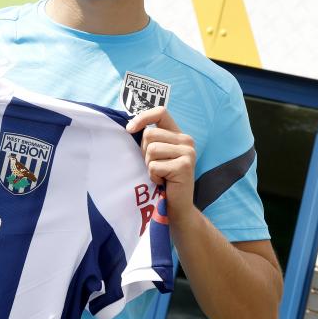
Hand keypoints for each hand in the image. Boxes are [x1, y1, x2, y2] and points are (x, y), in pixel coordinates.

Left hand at [126, 106, 196, 221]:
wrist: (177, 205)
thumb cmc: (163, 178)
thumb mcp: (157, 154)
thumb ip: (150, 139)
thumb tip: (129, 126)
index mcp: (179, 134)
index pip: (161, 112)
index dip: (143, 117)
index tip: (129, 129)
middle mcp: (186, 140)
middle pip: (150, 134)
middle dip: (144, 152)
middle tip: (155, 166)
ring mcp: (188, 152)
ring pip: (151, 150)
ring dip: (149, 165)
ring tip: (160, 174)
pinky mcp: (184, 166)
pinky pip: (154, 166)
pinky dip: (154, 176)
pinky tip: (163, 182)